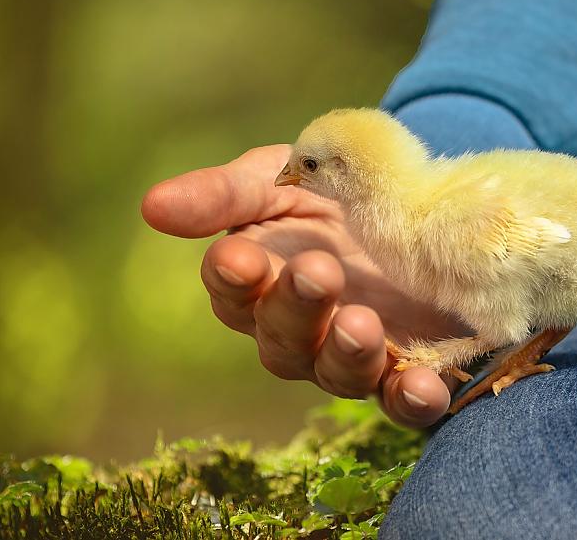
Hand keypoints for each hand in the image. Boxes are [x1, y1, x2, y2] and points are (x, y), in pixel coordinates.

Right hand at [141, 145, 464, 426]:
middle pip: (282, 340)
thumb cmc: (329, 189)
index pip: (233, 290)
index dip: (234, 278)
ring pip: (337, 374)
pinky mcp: (408, 369)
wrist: (412, 203)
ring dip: (348, 355)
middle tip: (318, 272)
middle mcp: (300, 329)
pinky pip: (403, 399)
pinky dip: (413, 398)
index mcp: (261, 281)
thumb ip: (225, 194)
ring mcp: (352, 354)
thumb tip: (152, 207)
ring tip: (362, 324)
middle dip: (296, 309)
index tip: (241, 257)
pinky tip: (424, 386)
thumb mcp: (279, 177)